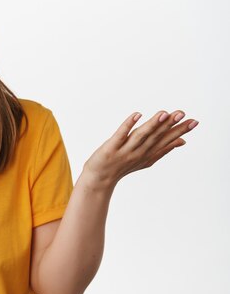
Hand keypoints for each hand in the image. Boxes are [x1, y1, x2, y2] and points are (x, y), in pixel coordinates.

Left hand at [83, 110, 198, 188]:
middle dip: (170, 126)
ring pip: (141, 135)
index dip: (180, 131)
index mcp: (148, 155)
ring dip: (152, 125)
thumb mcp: (145, 159)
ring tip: (164, 113)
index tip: (194, 121)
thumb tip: (182, 141)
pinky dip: (128, 125)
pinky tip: (137, 115)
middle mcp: (139, 153)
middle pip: (156, 137)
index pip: (167, 141)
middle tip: (183, 114)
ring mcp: (125, 151)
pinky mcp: (111, 148)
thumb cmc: (122, 166)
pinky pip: (120, 135)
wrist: (99, 180)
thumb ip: (163, 149)